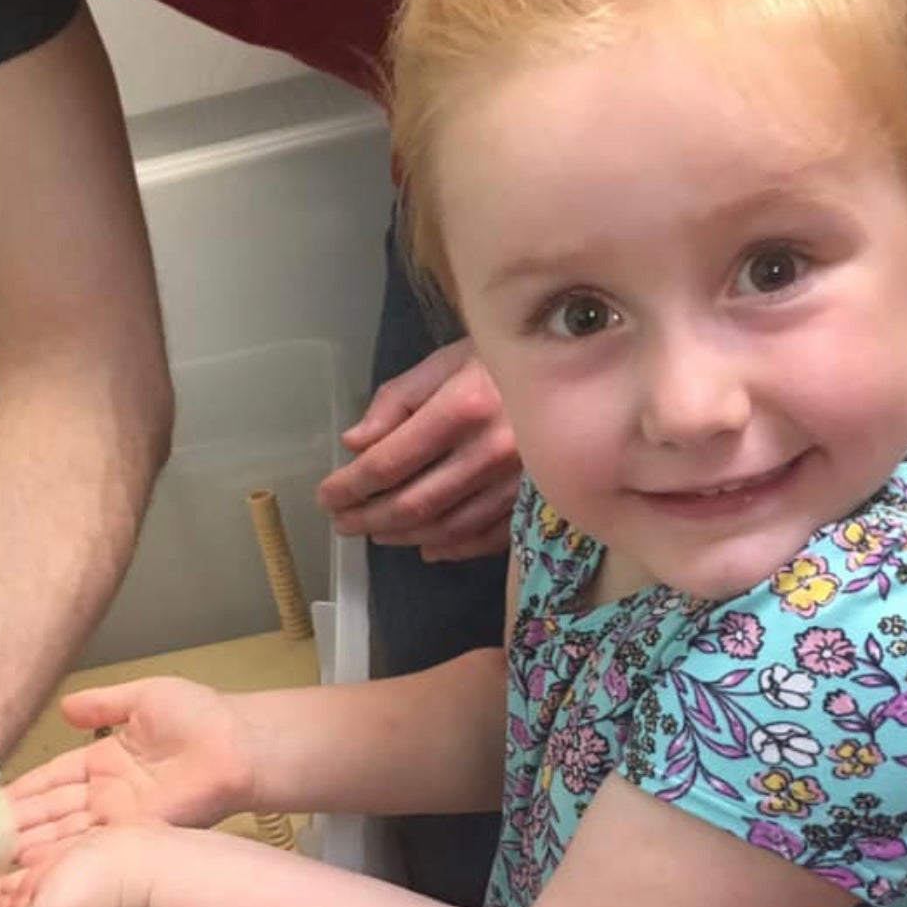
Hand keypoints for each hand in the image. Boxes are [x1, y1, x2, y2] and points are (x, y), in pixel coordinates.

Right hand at [9, 679, 254, 862]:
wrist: (237, 744)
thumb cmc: (198, 716)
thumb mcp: (142, 698)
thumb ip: (103, 704)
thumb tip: (65, 707)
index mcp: (105, 762)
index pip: (52, 779)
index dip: (21, 791)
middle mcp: (106, 794)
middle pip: (51, 813)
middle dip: (14, 827)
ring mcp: (119, 819)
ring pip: (63, 834)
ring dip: (28, 847)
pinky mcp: (134, 836)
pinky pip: (89, 847)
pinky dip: (58, 857)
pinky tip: (25, 866)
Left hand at [317, 339, 520, 561]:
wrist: (580, 368)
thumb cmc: (502, 359)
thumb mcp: (446, 361)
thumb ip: (397, 400)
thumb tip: (355, 443)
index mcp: (463, 408)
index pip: (389, 462)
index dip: (350, 485)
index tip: (326, 495)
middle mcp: (491, 451)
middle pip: (415, 503)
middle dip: (368, 518)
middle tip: (341, 522)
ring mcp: (517, 482)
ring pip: (447, 527)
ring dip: (403, 536)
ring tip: (375, 531)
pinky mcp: (537, 499)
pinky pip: (487, 537)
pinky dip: (452, 548)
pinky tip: (427, 547)